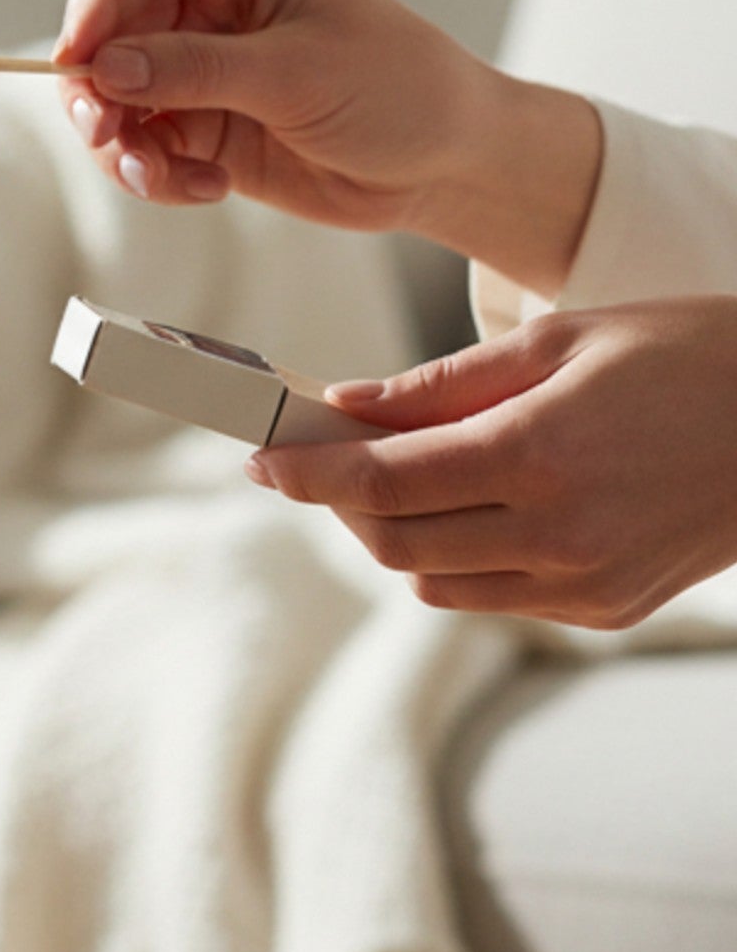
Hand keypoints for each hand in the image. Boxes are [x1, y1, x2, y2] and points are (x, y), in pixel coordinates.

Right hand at [54, 0, 601, 297]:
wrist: (438, 163)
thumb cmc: (397, 89)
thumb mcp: (295, 74)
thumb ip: (195, 70)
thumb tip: (108, 68)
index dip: (94, 15)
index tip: (77, 68)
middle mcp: (206, 2)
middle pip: (106, 36)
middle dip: (100, 95)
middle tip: (111, 138)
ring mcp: (196, 67)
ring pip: (112, 103)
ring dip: (125, 150)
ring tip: (168, 179)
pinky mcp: (197, 125)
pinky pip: (139, 151)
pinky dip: (156, 178)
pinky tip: (206, 189)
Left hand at [245, 298, 736, 629]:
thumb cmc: (691, 356)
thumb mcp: (565, 341)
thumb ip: (443, 385)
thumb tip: (345, 405)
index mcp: (542, 454)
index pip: (381, 481)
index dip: (307, 473)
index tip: (260, 458)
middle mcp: (557, 533)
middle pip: (393, 543)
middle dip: (342, 503)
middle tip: (323, 462)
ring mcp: (582, 582)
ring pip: (432, 583)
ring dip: (396, 536)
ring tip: (401, 480)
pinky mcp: (603, 610)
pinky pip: (490, 598)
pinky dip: (458, 561)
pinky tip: (474, 511)